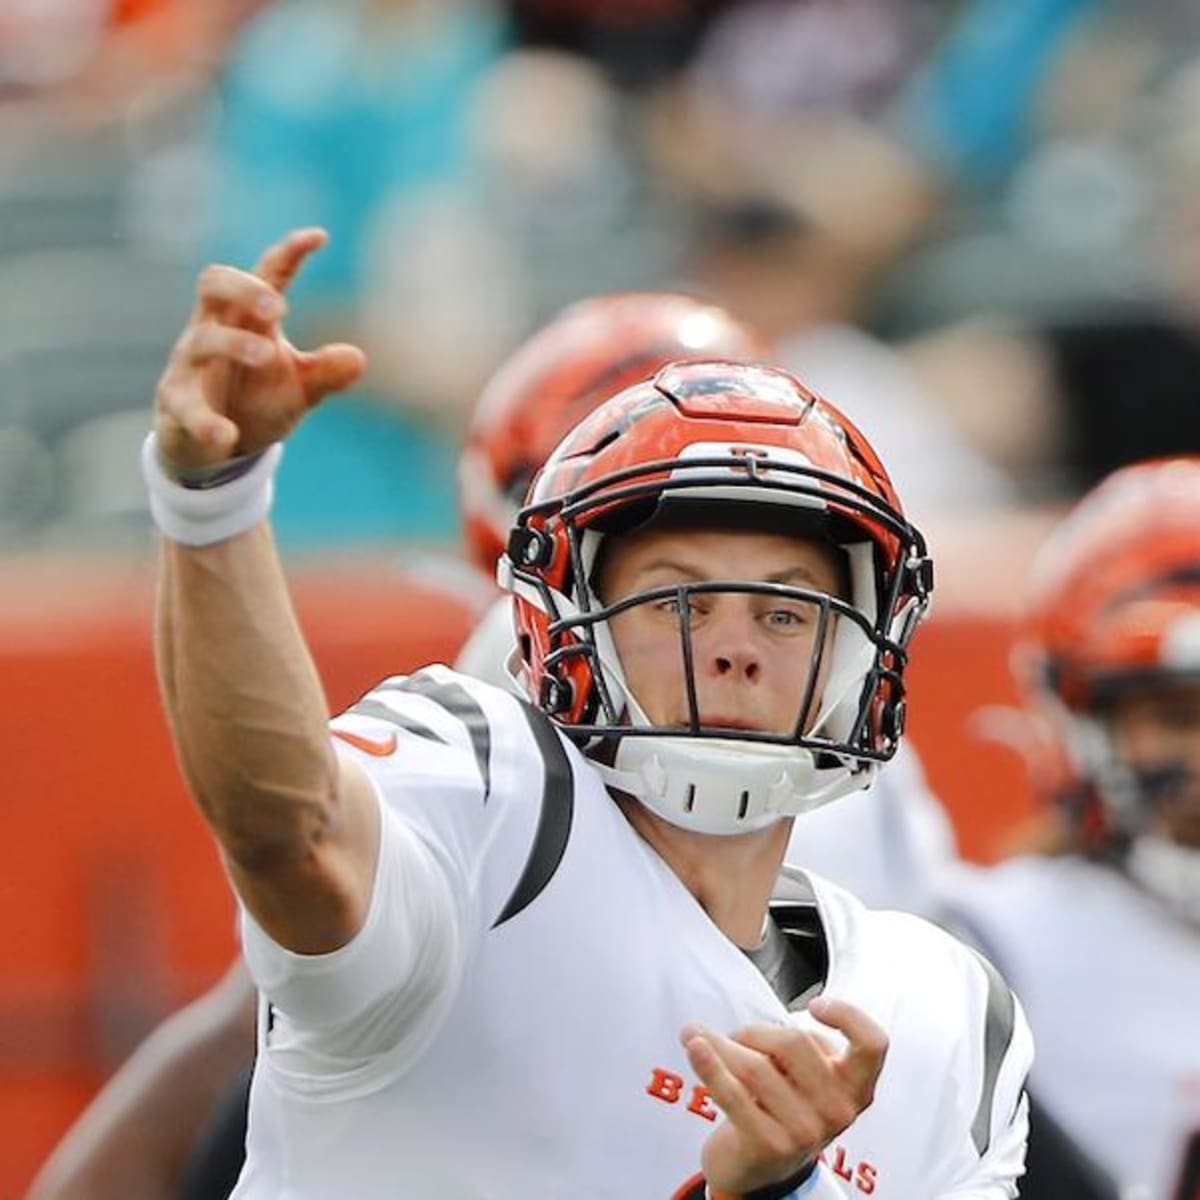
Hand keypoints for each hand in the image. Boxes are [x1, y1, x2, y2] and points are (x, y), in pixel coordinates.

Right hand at [155, 227, 366, 469]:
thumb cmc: (256, 400)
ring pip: (201, 340)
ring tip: (267, 355)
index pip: (266, 275)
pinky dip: (206, 422)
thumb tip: (359, 358)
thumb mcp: (299, 388)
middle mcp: (213, 329)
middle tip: (278, 308)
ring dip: (235, 344)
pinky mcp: (176, 402)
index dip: (288, 254)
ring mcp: (190, 364)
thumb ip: (325, 372)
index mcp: (247, 318)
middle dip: (244, 288)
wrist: (214, 446)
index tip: (319, 237)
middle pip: (214, 283)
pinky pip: (185, 407)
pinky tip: (228, 437)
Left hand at [681, 996, 886, 1194]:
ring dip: (720, 1044)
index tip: (814, 1005)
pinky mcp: (769, 1145)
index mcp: (855, 1088)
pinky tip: (693, 1045)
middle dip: (756, 1031)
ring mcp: (805, 1131)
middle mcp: (838, 1112)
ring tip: (696, 1036)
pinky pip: (733, 1093)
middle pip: (794, 1042)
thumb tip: (746, 1028)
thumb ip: (797, 1048)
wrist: (757, 1168)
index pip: (872, 1045)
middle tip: (736, 1037)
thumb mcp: (806, 1079)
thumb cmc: (782, 1107)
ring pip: (755, 1065)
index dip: (849, 1016)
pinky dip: (709, 1065)